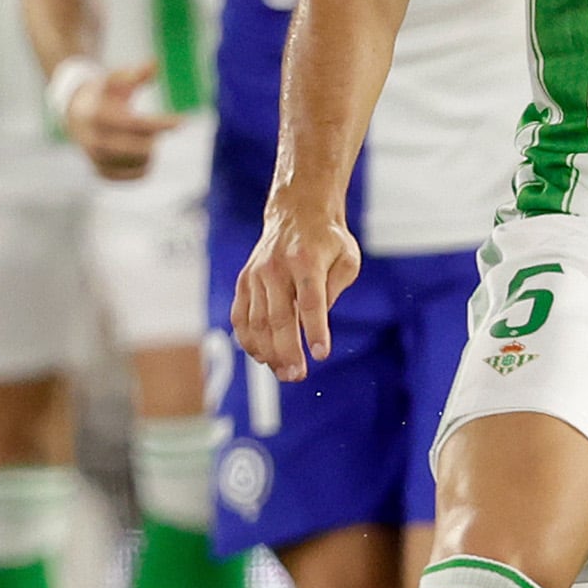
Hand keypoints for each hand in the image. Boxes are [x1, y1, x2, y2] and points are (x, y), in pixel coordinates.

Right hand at [55, 58, 179, 182]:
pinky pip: (132, 176)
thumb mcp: (116, 79)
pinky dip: (144, 167)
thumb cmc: (103, 94)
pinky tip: (144, 155)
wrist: (75, 114)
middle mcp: (93, 141)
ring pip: (137, 164)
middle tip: (157, 132)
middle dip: (153, 139)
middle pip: (136, 149)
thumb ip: (135, 74)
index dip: (160, 123)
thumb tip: (154, 63)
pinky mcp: (100, 172)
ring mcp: (95, 159)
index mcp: (97, 115)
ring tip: (148, 141)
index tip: (182, 121)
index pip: (134, 124)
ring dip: (150, 153)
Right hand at [233, 203, 360, 380]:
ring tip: (283, 372)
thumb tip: (316, 321)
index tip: (320, 355)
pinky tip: (261, 357)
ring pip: (257, 321)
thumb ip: (335, 288)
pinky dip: (248, 340)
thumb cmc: (328, 240)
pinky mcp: (245, 281)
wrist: (297, 212)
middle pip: (280, 317)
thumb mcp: (347, 258)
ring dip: (268, 352)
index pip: (311, 301)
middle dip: (287, 351)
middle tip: (297, 375)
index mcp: (307, 260)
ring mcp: (257, 274)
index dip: (315, 330)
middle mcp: (276, 267)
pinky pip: (240, 316)